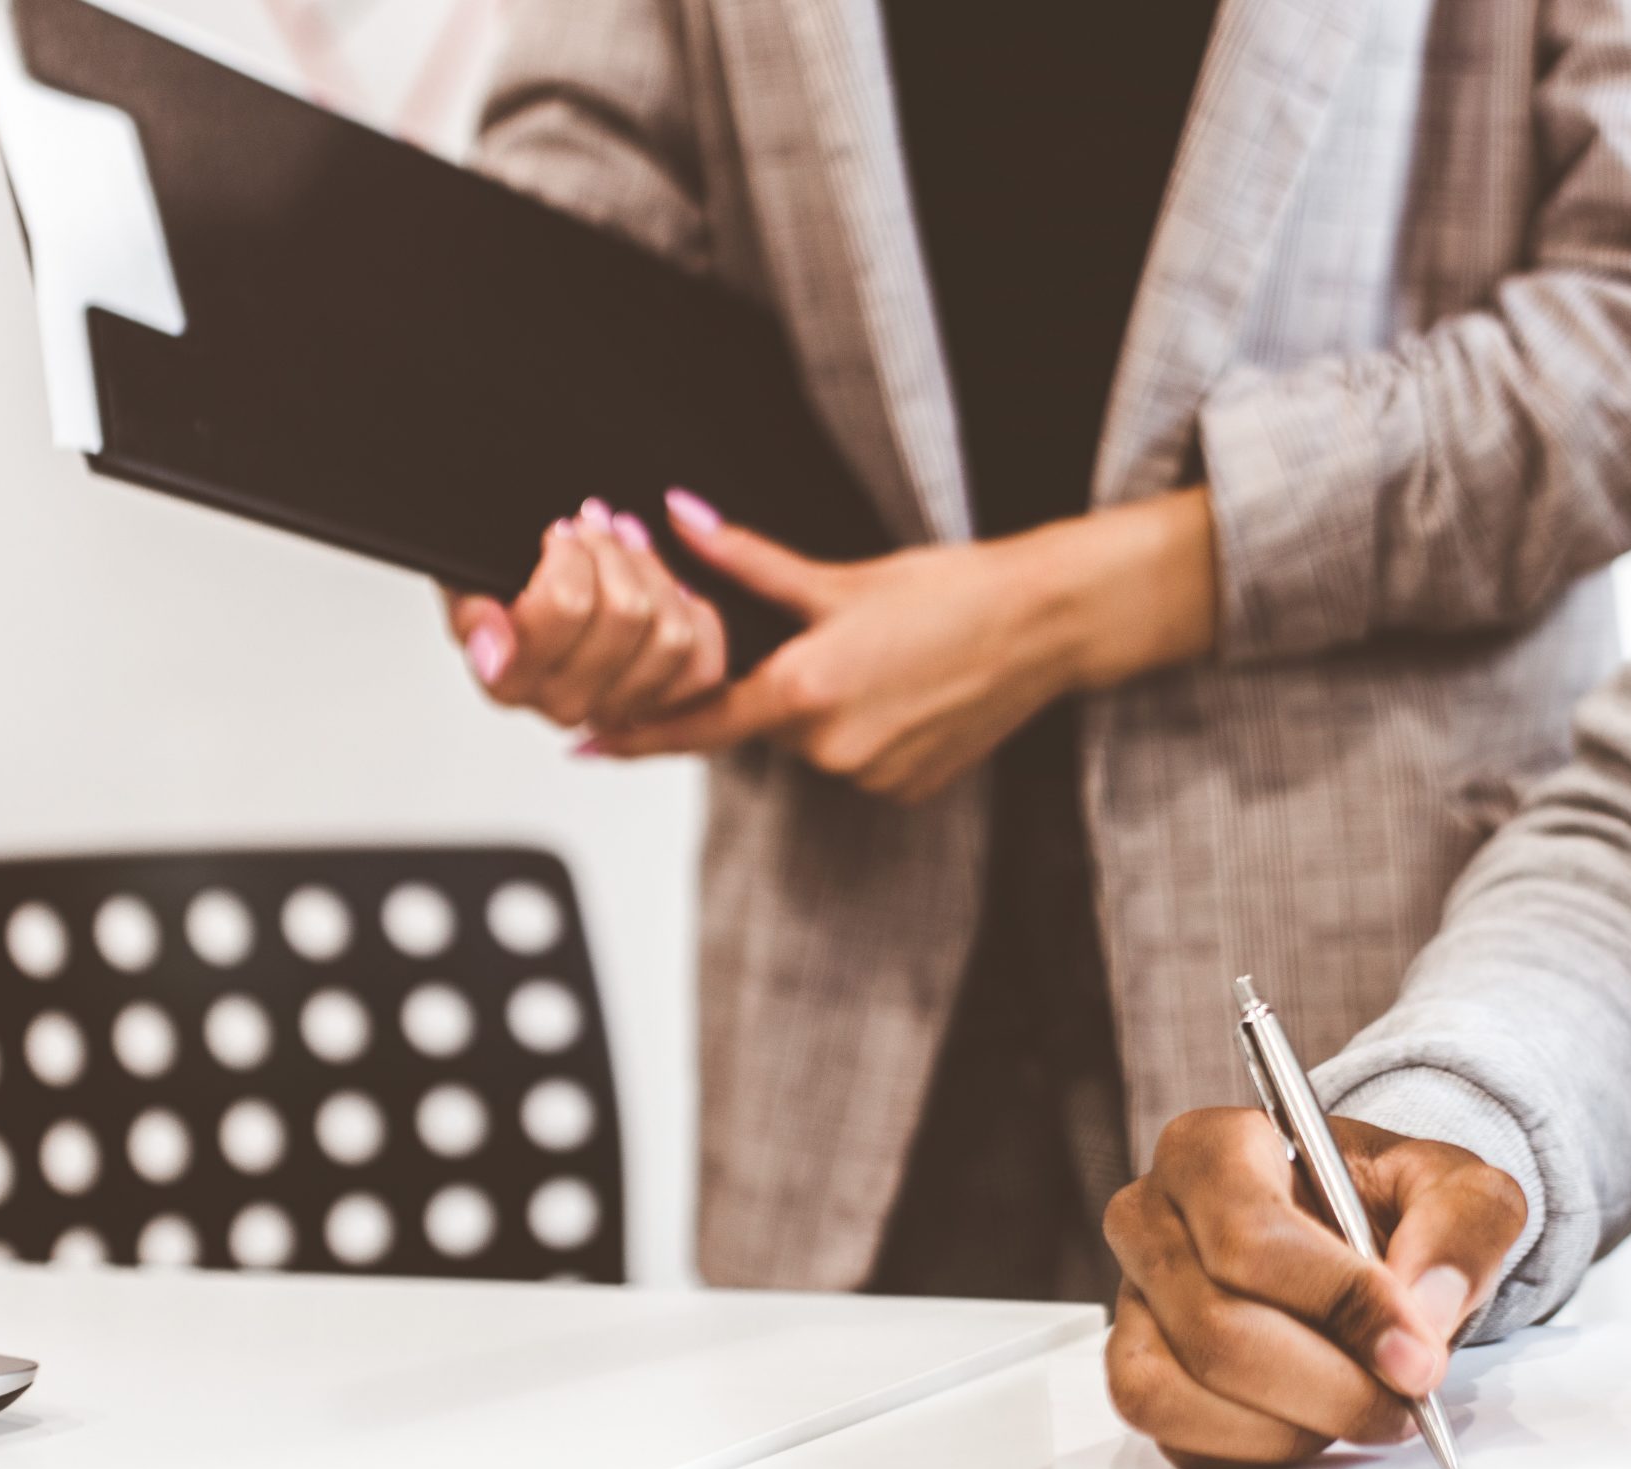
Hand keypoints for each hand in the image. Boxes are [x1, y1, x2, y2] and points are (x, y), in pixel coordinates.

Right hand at [447, 496, 727, 733]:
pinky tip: (664, 585)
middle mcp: (563, 706)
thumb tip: (493, 644)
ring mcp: (617, 710)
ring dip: (654, 574)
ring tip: (627, 542)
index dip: (572, 553)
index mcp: (507, 681)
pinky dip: (692, 614)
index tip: (560, 531)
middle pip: (626, 612)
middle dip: (614, 551)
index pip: (566, 604)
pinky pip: (703, 664)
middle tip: (594, 523)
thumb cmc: (498, 587)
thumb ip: (473, 616)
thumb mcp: (464, 584)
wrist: (528, 601)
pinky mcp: (665, 707)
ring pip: (671, 635)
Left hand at [583, 487, 1218, 802]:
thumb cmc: (952, 593)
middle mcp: (831, 749)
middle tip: (841, 643)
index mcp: (803, 693)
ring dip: (829, 709)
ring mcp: (872, 776)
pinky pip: (861, 763)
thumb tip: (679, 519)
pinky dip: (870, 731)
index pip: (695, 726)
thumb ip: (746, 562)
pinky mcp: (907, 789)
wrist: (1042, 626)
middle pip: (765, 725)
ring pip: (816, 744)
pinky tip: (909, 691)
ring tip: (888, 661)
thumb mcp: (839, 577)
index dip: (635, 735)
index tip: (587, 744)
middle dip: (783, 686)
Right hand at [1103, 1109, 1527, 1468]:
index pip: (1250, 1239)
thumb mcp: (1455, 1185)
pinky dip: (1259, 1449)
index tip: (1417, 1350)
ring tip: (1358, 1404)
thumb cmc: (1388, 1201)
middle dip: (1329, 1384)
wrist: (1361, 1238)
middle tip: (1406, 1396)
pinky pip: (1178, 1438)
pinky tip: (1313, 1418)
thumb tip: (1424, 1309)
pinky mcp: (1135, 1371)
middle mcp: (1149, 1220)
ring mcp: (1133, 1302)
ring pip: (1177, 1392)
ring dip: (1290, 1424)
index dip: (1338, 1303)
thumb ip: (1460, 1227)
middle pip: (1215, 1327)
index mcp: (1209, 1148)